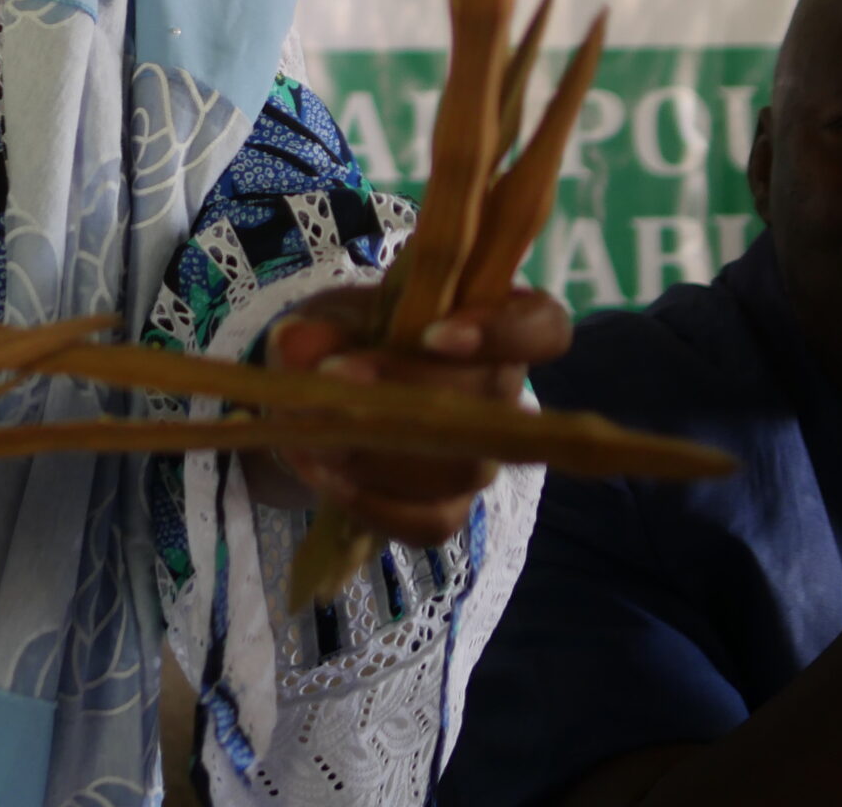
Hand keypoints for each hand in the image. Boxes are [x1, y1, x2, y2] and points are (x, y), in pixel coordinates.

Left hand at [255, 284, 571, 546]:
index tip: (433, 337)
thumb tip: (297, 345)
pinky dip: (374, 504)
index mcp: (489, 324)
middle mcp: (503, 391)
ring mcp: (483, 456)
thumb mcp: (322, 319)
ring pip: (465, 470)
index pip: (544, 327)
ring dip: (384, 455)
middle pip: (496, 403)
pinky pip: (432, 522)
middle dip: (408, 393)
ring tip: (315, 434)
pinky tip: (325, 477)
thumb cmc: (343, 338)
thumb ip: (314, 329)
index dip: (504, 333)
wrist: (319, 398)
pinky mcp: (450, 507)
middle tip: (332, 381)